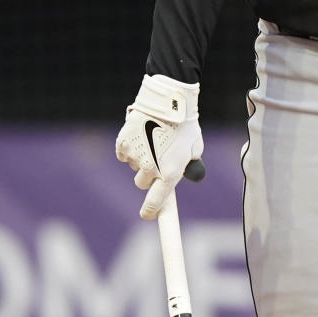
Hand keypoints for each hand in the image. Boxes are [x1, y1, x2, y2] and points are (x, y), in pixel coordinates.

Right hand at [115, 74, 203, 219]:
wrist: (169, 101)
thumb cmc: (185, 124)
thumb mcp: (194, 148)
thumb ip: (189, 164)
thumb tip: (183, 175)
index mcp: (169, 173)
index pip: (155, 203)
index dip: (151, 211)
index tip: (148, 215)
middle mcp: (150, 168)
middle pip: (142, 183)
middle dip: (149, 174)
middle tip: (157, 159)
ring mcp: (135, 156)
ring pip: (134, 166)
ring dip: (141, 158)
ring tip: (153, 139)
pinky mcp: (123, 143)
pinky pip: (124, 153)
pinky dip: (130, 147)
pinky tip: (141, 135)